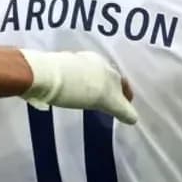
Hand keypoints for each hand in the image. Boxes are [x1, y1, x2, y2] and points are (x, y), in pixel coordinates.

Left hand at [20, 49, 137, 124]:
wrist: (48, 76)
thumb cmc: (81, 89)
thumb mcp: (107, 102)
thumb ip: (122, 109)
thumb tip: (134, 119)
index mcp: (110, 70)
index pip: (123, 83)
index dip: (125, 95)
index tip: (125, 106)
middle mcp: (96, 62)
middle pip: (108, 77)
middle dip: (110, 90)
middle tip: (109, 103)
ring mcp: (77, 62)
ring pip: (91, 76)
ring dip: (95, 87)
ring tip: (91, 100)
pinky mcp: (61, 65)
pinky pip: (76, 77)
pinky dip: (79, 85)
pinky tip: (73, 94)